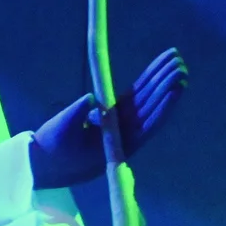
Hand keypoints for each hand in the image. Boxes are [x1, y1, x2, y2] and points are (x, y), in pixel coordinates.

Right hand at [29, 48, 188, 189]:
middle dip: (165, 84)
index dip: (163, 103)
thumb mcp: (60, 131)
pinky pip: (134, 100)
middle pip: (151, 108)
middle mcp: (125, 135)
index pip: (147, 122)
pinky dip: (145, 85)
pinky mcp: (114, 117)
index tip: (176, 85)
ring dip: (160, 81)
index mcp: (118, 143)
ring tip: (175, 60)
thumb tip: (90, 98)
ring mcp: (121, 125)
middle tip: (180, 62)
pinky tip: (156, 72)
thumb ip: (75, 115)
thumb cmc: (52, 150)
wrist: (46, 164)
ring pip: (145, 102)